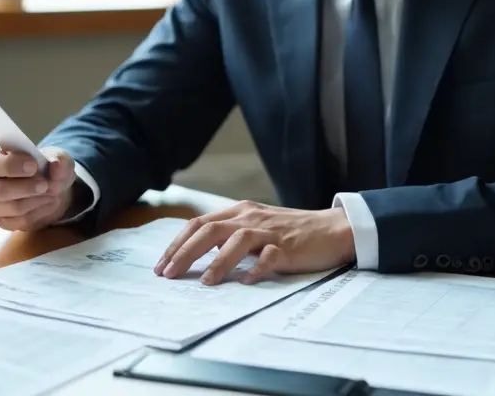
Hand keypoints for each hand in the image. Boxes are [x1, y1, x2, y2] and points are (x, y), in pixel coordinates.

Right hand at [0, 144, 76, 230]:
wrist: (40, 183)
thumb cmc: (36, 163)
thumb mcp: (51, 154)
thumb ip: (57, 157)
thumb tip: (56, 165)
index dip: (10, 166)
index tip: (33, 165)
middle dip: (25, 188)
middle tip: (45, 184)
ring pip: (11, 208)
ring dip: (36, 200)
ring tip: (53, 191)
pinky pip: (19, 221)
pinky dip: (39, 211)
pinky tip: (50, 201)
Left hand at [153, 200, 354, 285]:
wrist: (332, 229)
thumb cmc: (291, 231)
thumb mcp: (256, 225)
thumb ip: (230, 234)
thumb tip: (196, 254)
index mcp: (240, 211)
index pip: (199, 223)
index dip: (177, 244)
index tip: (162, 265)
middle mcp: (251, 217)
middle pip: (210, 229)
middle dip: (185, 252)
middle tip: (169, 274)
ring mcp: (270, 231)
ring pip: (237, 241)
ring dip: (217, 262)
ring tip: (204, 282)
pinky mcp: (289, 247)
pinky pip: (269, 257)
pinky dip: (256, 270)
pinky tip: (246, 282)